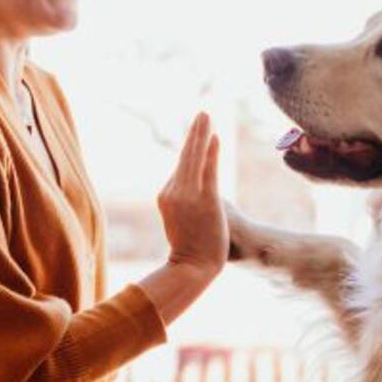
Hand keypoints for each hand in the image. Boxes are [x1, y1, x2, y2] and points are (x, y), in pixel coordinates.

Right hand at [157, 111, 228, 276]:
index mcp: (166, 196)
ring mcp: (188, 195)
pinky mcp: (205, 200)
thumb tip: (194, 195)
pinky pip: (208, 170)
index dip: (192, 151)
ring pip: (194, 158)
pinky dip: (211, 152)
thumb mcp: (181, 222)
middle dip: (194, 133)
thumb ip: (185, 203)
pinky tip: (215, 137)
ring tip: (206, 116)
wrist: (192, 267)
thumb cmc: (190, 250)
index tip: (199, 134)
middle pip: (184, 156)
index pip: (181, 169)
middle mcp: (173, 192)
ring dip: (201, 135)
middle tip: (202, 114)